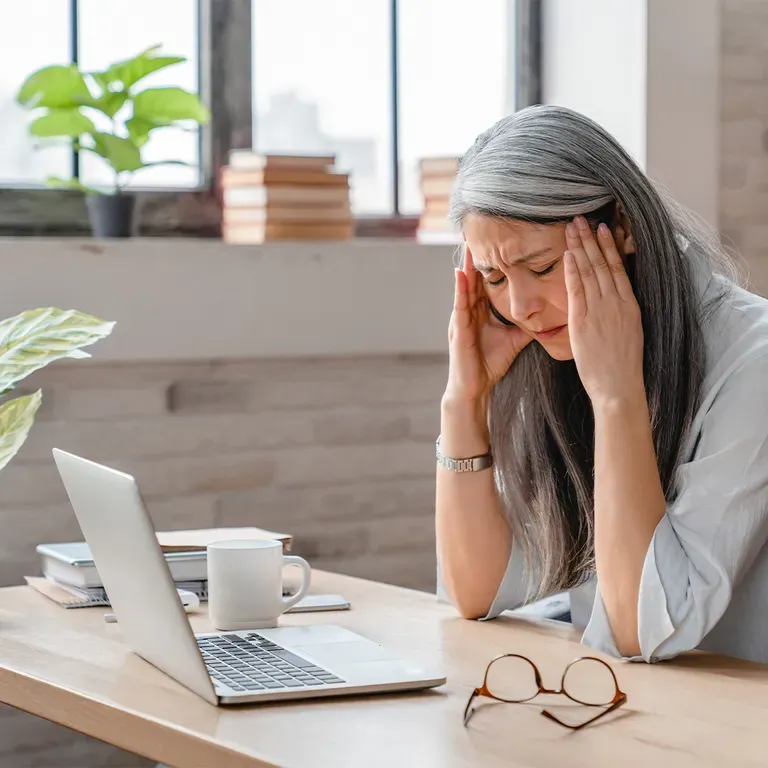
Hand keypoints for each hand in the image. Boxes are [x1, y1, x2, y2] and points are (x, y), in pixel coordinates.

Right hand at [446, 245, 532, 403]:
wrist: (474, 387)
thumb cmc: (489, 364)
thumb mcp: (513, 340)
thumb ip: (526, 325)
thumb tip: (549, 315)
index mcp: (481, 312)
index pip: (485, 282)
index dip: (489, 263)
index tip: (494, 242)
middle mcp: (468, 311)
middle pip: (473, 279)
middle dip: (474, 257)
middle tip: (476, 232)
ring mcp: (461, 319)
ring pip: (464, 287)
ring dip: (466, 265)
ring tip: (468, 245)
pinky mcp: (458, 328)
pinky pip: (459, 304)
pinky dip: (460, 288)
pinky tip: (461, 273)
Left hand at [564, 217, 644, 405]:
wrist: (619, 387)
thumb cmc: (622, 367)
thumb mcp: (628, 334)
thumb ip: (618, 314)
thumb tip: (610, 303)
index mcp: (630, 305)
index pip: (618, 268)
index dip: (608, 247)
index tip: (602, 229)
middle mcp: (617, 303)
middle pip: (603, 263)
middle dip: (591, 239)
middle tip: (581, 217)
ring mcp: (601, 310)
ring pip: (591, 271)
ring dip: (580, 247)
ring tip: (573, 226)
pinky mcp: (585, 321)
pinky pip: (578, 290)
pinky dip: (574, 270)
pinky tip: (569, 254)